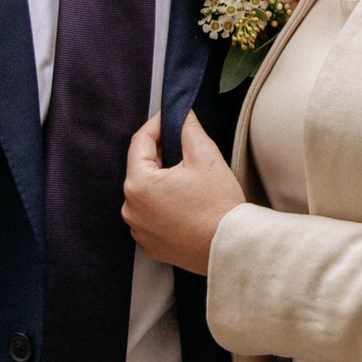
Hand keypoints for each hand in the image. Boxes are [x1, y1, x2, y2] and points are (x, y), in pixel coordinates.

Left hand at [123, 113, 245, 275]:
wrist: (230, 247)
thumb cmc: (218, 206)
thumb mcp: (205, 157)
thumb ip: (188, 129)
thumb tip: (181, 114)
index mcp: (139, 184)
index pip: (140, 142)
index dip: (156, 124)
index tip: (169, 116)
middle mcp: (131, 209)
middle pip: (141, 168)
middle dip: (160, 154)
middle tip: (183, 144)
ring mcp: (139, 230)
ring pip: (146, 192)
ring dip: (161, 181)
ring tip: (187, 177)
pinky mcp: (150, 244)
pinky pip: (150, 216)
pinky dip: (163, 205)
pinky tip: (185, 202)